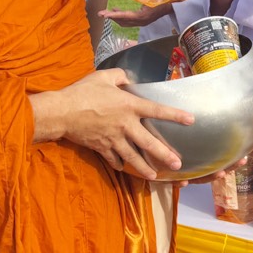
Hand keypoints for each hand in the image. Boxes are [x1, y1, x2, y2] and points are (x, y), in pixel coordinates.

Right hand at [31, 69, 192, 179]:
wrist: (62, 112)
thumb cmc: (83, 92)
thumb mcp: (104, 76)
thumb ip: (120, 76)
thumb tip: (128, 78)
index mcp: (129, 105)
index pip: (157, 110)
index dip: (175, 115)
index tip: (190, 120)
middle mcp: (125, 125)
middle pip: (149, 143)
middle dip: (164, 155)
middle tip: (177, 164)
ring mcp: (114, 139)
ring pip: (133, 157)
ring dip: (145, 168)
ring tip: (155, 176)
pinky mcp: (102, 148)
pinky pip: (114, 159)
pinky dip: (120, 164)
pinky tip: (124, 167)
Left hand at [100, 3, 172, 28]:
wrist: (170, 7)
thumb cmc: (161, 1)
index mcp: (142, 16)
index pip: (125, 16)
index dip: (113, 15)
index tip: (104, 14)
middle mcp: (140, 21)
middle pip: (122, 21)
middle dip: (111, 17)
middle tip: (100, 13)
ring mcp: (141, 23)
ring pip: (124, 22)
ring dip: (115, 18)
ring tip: (107, 12)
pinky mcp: (141, 21)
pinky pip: (128, 21)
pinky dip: (121, 17)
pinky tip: (117, 12)